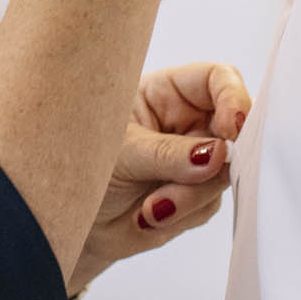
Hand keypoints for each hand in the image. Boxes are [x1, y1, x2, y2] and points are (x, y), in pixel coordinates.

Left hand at [68, 62, 250, 297]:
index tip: (232, 129)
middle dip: (216, 161)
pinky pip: (209, 205)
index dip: (233, 98)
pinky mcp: (194, 196)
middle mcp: (185, 122)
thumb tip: (218, 154)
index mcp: (164, 92)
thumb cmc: (80, 167)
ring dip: (190, 196)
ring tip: (148, 208)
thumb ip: (168, 154)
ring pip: (223, 174)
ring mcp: (193, 160)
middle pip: (231, 130)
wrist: (67, 219)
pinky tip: (147, 217)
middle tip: (198, 176)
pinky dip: (182, 215)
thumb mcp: (121, 153)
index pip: (215, 79)